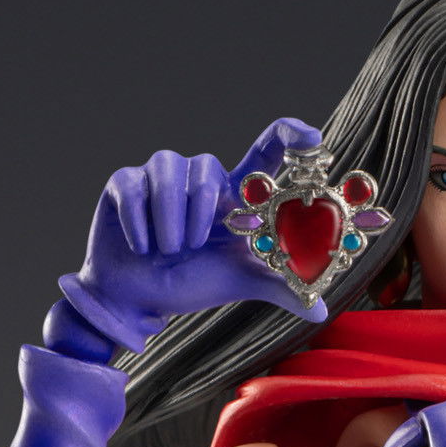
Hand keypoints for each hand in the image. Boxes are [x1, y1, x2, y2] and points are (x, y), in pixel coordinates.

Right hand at [59, 118, 329, 350]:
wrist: (138, 297)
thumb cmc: (192, 281)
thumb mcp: (239, 282)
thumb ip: (278, 287)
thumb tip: (319, 310)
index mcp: (234, 195)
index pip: (265, 151)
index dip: (289, 136)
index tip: (312, 137)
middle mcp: (200, 178)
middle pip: (207, 168)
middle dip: (199, 212)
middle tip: (193, 246)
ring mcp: (161, 176)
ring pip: (170, 173)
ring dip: (170, 219)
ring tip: (168, 249)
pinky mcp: (126, 181)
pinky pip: (134, 188)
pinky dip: (139, 224)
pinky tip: (142, 247)